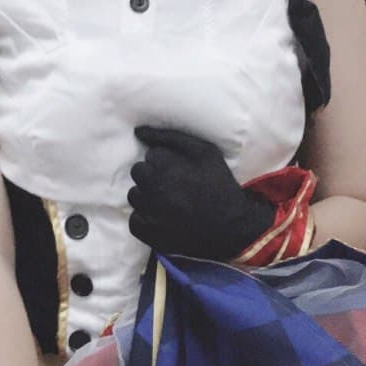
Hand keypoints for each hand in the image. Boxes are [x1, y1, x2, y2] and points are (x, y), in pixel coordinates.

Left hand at [127, 125, 276, 260]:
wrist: (231, 227)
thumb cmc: (219, 185)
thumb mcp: (205, 151)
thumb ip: (171, 137)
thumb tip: (138, 131)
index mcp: (165, 166)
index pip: (150, 155)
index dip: (166, 161)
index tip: (180, 171)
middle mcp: (153, 189)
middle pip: (138, 173)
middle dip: (153, 176)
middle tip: (173, 186)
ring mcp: (148, 213)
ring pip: (134, 196)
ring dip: (147, 196)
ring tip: (168, 202)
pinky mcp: (148, 234)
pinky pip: (134, 220)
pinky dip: (145, 218)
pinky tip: (163, 218)